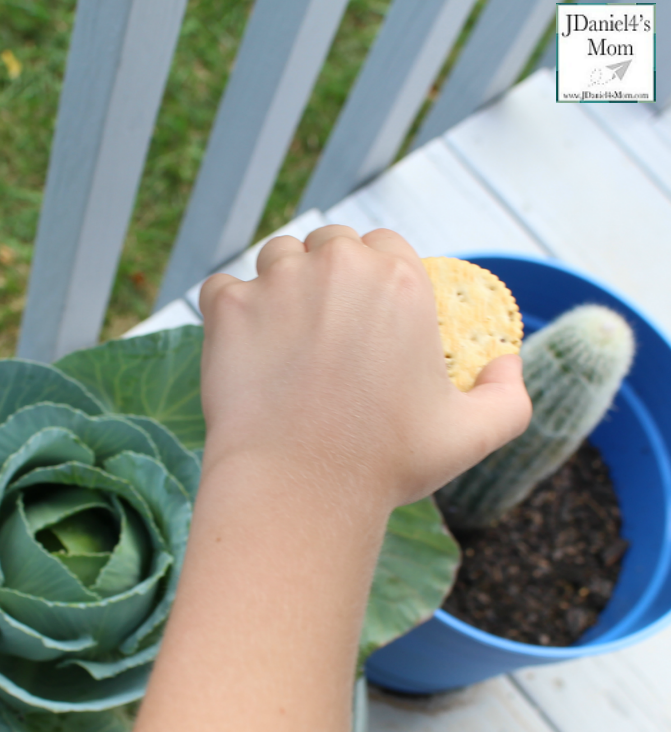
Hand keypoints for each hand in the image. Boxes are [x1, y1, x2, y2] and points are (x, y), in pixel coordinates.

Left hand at [198, 225, 531, 511]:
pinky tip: (240, 345)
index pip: (384, 246)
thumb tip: (509, 362)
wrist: (298, 488)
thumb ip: (508, 397)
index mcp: (400, 281)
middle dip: (327, 271)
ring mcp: (278, 283)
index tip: (364, 308)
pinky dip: (227, 309)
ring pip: (276, 257)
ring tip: (281, 332)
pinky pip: (221, 287)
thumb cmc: (384, 465)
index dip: (375, 271)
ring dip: (280, 282)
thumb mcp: (471, 437)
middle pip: (330, 244)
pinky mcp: (228, 307)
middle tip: (322, 323)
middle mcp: (338, 267)